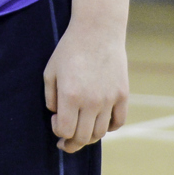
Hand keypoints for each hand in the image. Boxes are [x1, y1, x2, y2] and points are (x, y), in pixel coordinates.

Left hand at [43, 19, 128, 152]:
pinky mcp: (122, 95)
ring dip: (89, 137)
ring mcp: (109, 99)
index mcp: (70, 96)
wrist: (97, 31)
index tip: (56, 121)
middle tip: (66, 143)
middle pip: (83, 137)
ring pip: (100, 133)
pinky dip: (110, 128)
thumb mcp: (50, 71)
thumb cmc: (70, 49)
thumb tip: (57, 116)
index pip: (65, 131)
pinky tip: (100, 123)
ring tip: (82, 131)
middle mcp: (91, 101)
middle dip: (72, 143)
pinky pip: (118, 122)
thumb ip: (50, 97)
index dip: (58, 132)